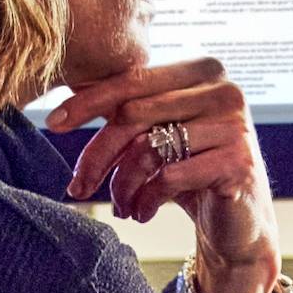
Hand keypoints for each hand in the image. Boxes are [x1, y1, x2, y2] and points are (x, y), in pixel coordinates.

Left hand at [50, 57, 276, 292]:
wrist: (239, 222)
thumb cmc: (192, 172)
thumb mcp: (159, 134)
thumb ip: (128, 108)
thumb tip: (63, 97)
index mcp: (203, 71)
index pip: (132, 80)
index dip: (88, 102)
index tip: (53, 123)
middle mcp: (224, 89)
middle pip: (134, 114)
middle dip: (98, 156)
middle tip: (78, 187)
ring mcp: (235, 125)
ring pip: (148, 148)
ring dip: (123, 186)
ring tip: (121, 207)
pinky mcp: (239, 162)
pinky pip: (170, 177)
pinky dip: (147, 200)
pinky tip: (142, 214)